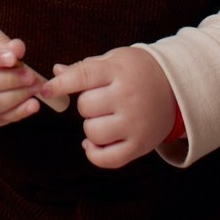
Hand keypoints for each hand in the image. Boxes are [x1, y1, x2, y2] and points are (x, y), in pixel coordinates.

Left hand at [39, 47, 175, 168]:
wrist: (176, 88)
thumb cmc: (137, 71)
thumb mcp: (114, 60)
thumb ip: (84, 68)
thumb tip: (56, 72)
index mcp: (118, 72)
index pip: (83, 76)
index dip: (60, 84)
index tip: (44, 89)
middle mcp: (127, 98)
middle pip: (85, 106)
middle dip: (84, 104)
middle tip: (98, 99)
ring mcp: (134, 124)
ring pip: (93, 132)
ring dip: (90, 127)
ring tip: (102, 118)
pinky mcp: (140, 146)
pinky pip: (109, 159)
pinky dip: (94, 154)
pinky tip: (92, 144)